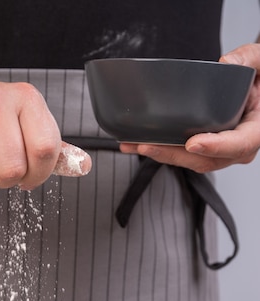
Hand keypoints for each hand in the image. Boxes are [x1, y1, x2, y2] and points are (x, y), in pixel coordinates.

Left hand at [119, 43, 259, 172]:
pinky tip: (140, 143)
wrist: (259, 90)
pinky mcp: (205, 149)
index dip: (214, 146)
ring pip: (190, 161)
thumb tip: (226, 62)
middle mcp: (238, 147)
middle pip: (205, 159)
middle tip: (147, 145)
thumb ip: (249, 59)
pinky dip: (162, 150)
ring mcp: (221, 152)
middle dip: (173, 154)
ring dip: (160, 154)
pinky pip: (183, 155)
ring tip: (133, 145)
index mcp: (256, 130)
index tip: (193, 143)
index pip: (238, 144)